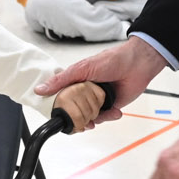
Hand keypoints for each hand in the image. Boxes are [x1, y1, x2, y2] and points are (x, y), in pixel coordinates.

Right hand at [38, 36, 167, 121]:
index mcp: (75, 81)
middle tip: (81, 118)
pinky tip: (114, 111)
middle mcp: (85, 91)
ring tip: (100, 112)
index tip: (58, 115)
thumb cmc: (112, 60)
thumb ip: (61, 80)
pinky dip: (108, 117)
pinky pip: (104, 117)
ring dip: (94, 118)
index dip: (59, 107)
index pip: (61, 98)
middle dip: (77, 116)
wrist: (138, 64)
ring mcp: (97, 100)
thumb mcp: (82, 69)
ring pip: (88, 116)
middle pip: (74, 110)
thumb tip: (40, 89)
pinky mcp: (110, 106)